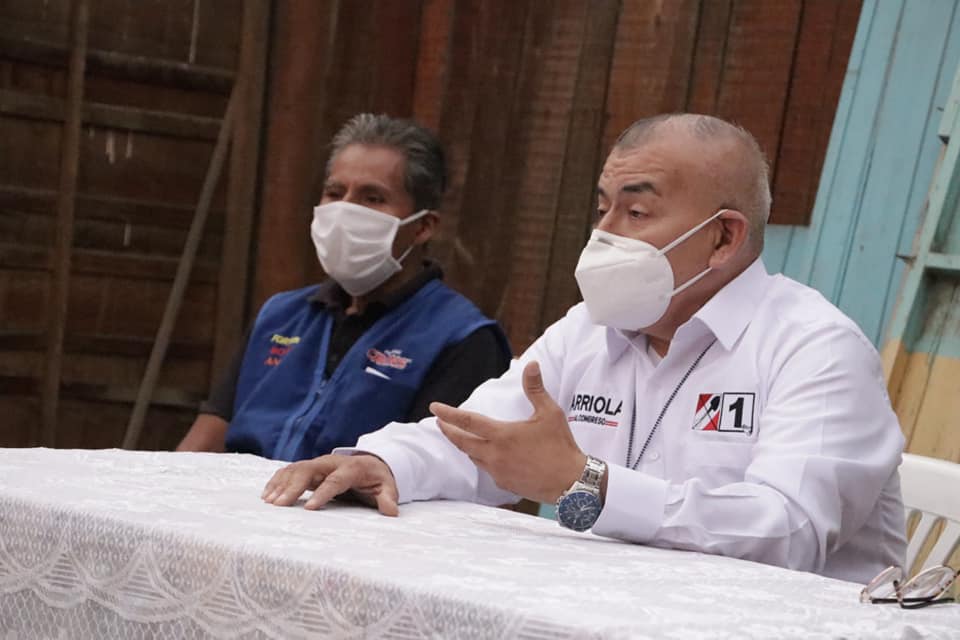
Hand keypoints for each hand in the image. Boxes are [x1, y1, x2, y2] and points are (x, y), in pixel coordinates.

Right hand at [261, 453, 398, 515]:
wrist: (371, 462)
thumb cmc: (377, 478)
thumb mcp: (387, 486)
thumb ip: (387, 497)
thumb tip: (392, 511)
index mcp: (351, 468)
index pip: (335, 480)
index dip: (323, 493)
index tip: (310, 508)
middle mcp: (331, 463)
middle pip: (308, 470)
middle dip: (292, 486)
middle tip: (279, 505)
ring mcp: (318, 463)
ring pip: (296, 469)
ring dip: (281, 484)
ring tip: (269, 502)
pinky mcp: (310, 468)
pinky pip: (290, 471)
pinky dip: (277, 480)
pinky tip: (267, 494)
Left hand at [431, 361, 585, 502]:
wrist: (572, 484)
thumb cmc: (561, 446)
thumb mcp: (550, 413)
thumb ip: (535, 388)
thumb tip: (530, 364)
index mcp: (502, 435)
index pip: (467, 421)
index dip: (448, 414)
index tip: (434, 408)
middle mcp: (495, 455)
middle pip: (462, 442)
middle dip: (448, 431)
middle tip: (439, 423)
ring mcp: (498, 472)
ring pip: (473, 457)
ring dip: (465, 446)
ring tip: (462, 438)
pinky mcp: (505, 485)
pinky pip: (487, 470)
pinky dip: (483, 460)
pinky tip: (488, 456)